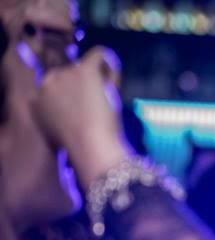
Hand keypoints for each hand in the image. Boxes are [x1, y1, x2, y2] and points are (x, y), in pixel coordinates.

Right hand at [33, 46, 129, 186]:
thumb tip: (67, 110)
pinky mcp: (84, 70)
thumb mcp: (57, 132)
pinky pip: (99, 55)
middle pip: (70, 74)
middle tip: (98, 103)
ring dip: (100, 79)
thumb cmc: (78, 146)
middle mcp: (48, 82)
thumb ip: (57, 116)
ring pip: (86, 66)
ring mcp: (66, 74)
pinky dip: (109, 63)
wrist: (89, 146)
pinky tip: (114, 75)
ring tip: (108, 99)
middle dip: (85, 85)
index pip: (56, 85)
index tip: (84, 105)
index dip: (73, 93)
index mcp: (37, 99)